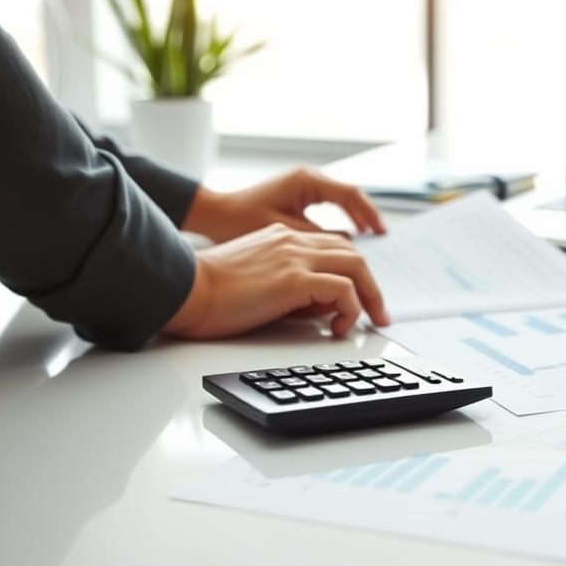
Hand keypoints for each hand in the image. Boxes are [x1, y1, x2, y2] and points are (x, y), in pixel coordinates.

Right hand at [163, 223, 390, 338]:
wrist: (186, 291)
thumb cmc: (211, 294)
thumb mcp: (261, 283)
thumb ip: (294, 287)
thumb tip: (327, 308)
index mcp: (282, 238)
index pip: (333, 248)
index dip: (354, 273)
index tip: (362, 298)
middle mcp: (292, 241)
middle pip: (353, 254)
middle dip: (372, 286)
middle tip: (378, 314)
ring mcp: (295, 257)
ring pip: (356, 265)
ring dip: (370, 296)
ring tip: (370, 321)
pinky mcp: (293, 278)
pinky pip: (343, 288)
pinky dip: (351, 308)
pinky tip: (339, 327)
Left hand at [182, 166, 384, 243]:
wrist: (211, 213)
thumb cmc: (238, 221)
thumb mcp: (282, 232)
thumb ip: (317, 237)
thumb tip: (347, 244)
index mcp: (306, 181)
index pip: (350, 195)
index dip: (369, 215)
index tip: (381, 233)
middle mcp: (307, 178)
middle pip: (349, 195)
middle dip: (367, 216)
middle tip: (381, 237)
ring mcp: (302, 185)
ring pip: (340, 199)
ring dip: (355, 217)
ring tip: (370, 237)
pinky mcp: (296, 194)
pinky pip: (328, 204)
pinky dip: (341, 218)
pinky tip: (346, 234)